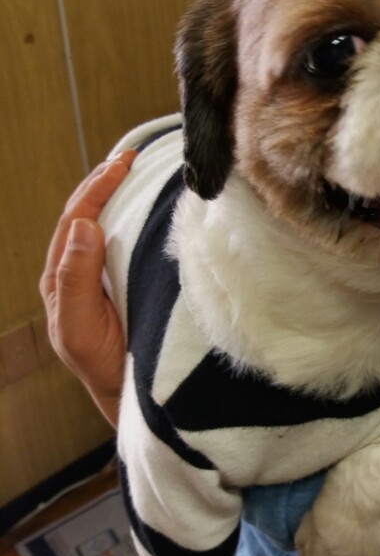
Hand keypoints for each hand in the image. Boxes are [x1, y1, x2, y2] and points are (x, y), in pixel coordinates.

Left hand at [39, 152, 135, 426]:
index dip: (96, 188)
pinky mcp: (118, 286)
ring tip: (132, 171)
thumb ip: (75, 280)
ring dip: (114, 196)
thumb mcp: (78, 328)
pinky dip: (128, 218)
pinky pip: (119, 243)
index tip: (122, 164)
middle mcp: (74, 274)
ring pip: (101, 226)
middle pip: (84, 216)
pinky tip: (143, 207)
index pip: (76, 221)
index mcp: (60, 280)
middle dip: (103, 182)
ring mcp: (96, 279)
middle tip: (129, 157)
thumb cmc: (103, 367)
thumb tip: (84, 225)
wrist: (128, 398)